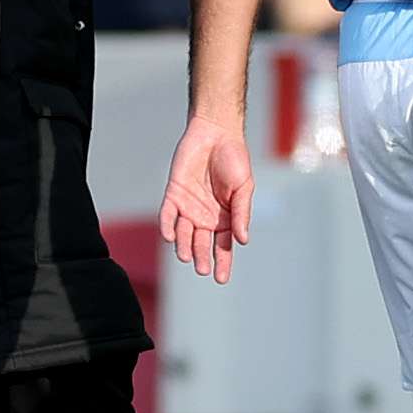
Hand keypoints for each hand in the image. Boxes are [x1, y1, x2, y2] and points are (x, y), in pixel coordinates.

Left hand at [160, 114, 254, 284]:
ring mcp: (188, 207)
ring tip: (185, 256)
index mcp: (225, 219)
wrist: (216, 133)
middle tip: (201, 269)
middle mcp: (206, 217)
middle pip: (202, 244)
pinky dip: (168, 226)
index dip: (223, 263)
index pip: (223, 247)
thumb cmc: (234, 160)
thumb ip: (241, 214)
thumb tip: (243, 240)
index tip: (221, 279)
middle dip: (201, 257)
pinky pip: (168, 214)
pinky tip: (171, 237)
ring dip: (184, 246)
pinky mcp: (174, 194)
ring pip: (184, 233)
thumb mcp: (244, 188)